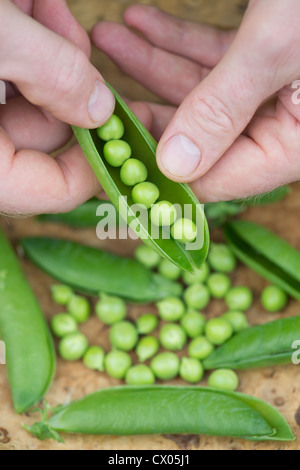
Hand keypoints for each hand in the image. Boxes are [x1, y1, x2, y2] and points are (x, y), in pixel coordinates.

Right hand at [0, 0, 114, 214]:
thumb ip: (52, 73)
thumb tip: (101, 109)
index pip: (51, 189)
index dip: (96, 161)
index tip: (124, 123)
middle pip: (45, 136)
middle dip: (67, 83)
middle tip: (69, 36)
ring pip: (28, 99)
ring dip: (44, 51)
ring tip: (36, 5)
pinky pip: (7, 75)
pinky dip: (21, 39)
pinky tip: (22, 3)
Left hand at [92, 2, 299, 201]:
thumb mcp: (277, 48)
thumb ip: (223, 108)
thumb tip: (175, 165)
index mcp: (294, 143)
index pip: (217, 178)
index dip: (163, 174)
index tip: (114, 161)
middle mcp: (282, 126)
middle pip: (199, 135)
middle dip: (145, 107)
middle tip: (99, 96)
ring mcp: (272, 92)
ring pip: (198, 91)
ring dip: (150, 62)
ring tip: (107, 38)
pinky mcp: (264, 58)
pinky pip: (211, 58)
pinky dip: (177, 39)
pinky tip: (139, 21)